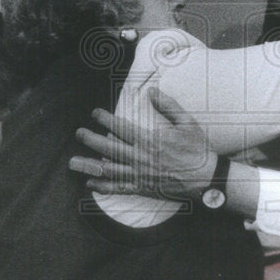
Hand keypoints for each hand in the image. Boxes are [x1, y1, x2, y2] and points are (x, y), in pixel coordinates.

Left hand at [68, 87, 216, 200]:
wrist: (207, 179)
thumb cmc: (198, 149)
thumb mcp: (187, 122)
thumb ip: (168, 106)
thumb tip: (152, 91)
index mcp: (150, 140)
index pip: (121, 127)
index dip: (105, 119)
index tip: (94, 113)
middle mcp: (141, 158)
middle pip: (109, 148)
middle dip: (90, 140)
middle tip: (78, 134)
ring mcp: (140, 175)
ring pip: (109, 170)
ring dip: (89, 166)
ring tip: (73, 163)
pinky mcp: (143, 188)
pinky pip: (119, 188)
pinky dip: (103, 187)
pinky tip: (90, 184)